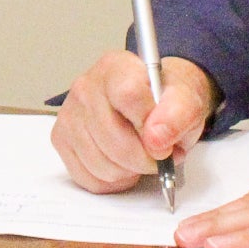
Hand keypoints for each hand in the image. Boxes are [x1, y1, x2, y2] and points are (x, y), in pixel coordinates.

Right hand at [50, 49, 217, 192]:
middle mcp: (86, 87)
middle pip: (113, 137)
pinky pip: (88, 178)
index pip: (129, 95)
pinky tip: (122, 165)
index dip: (150, 125)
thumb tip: (156, 139)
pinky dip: (111, 180)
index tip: (163, 138)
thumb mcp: (186, 100)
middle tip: (158, 154)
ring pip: (101, 164)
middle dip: (144, 158)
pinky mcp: (61, 139)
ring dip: (129, 171)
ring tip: (140, 157)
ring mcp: (69, 114)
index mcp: (116, 67)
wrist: (152, 105)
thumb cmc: (165, 102)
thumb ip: (178, 114)